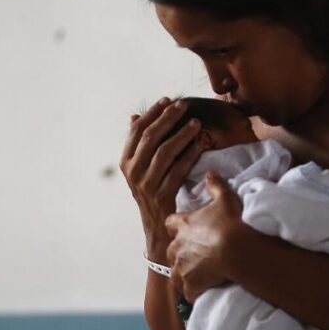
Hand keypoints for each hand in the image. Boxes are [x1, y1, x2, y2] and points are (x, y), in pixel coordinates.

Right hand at [119, 97, 207, 258]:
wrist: (157, 229)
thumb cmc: (152, 193)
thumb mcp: (140, 170)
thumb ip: (138, 145)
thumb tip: (134, 117)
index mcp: (125, 162)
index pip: (136, 131)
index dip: (152, 113)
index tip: (167, 100)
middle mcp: (132, 172)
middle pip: (150, 138)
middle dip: (167, 118)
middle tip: (183, 106)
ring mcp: (146, 185)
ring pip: (165, 151)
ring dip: (182, 134)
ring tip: (196, 123)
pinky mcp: (162, 195)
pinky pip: (179, 169)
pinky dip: (192, 154)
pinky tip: (202, 143)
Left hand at [165, 171, 246, 300]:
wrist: (236, 250)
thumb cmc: (230, 223)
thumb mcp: (225, 199)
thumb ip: (216, 186)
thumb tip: (210, 172)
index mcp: (183, 226)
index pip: (170, 223)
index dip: (177, 226)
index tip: (184, 229)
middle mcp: (177, 247)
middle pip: (171, 250)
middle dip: (179, 253)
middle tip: (194, 255)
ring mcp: (181, 267)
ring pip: (175, 273)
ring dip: (184, 274)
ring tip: (197, 276)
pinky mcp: (189, 284)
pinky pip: (186, 291)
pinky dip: (192, 292)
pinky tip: (202, 291)